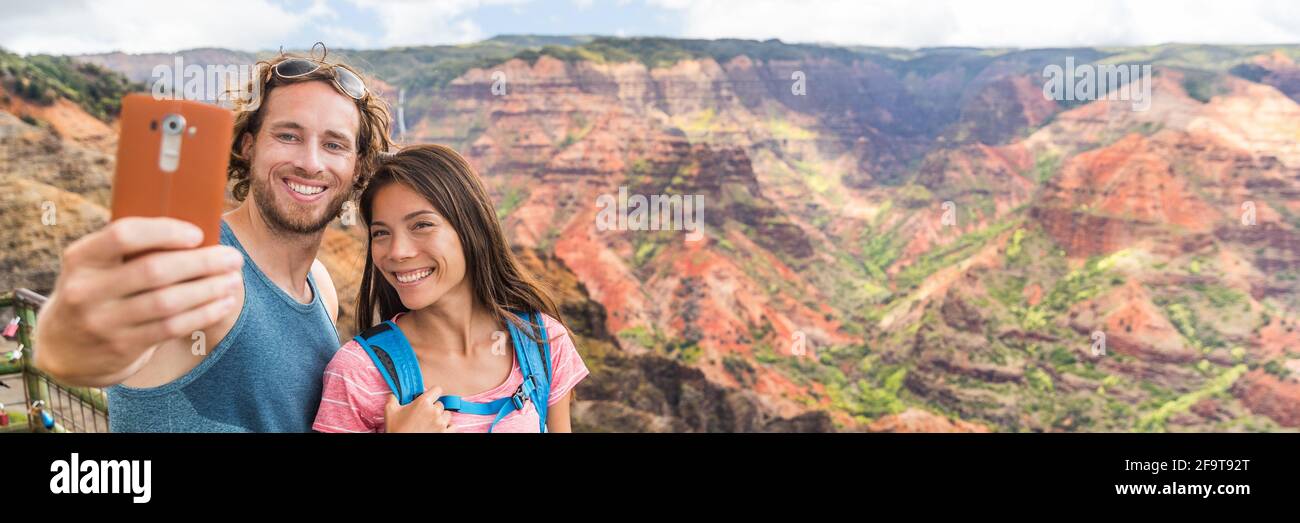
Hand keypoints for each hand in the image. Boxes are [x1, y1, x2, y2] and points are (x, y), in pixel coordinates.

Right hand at [34, 217, 243, 385]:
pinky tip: (223, 303)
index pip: (123, 235)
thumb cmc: (98, 291)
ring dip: (209, 289)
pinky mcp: (121, 347)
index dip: (165, 232)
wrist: (64, 348)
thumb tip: (196, 233)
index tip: (198, 234)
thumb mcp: (97, 266)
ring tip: (233, 280)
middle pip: (154, 271)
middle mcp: (86, 290)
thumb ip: (132, 250)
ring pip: (168, 302)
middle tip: (233, 257)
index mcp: (80, 258)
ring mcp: (103, 322)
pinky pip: (171, 327)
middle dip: (202, 263)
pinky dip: (203, 313)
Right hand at [384, 386, 455, 432]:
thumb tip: (394, 395)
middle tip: (425, 415)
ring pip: (447, 414)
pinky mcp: (445, 433)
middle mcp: (434, 411)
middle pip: (440, 404)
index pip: (437, 389)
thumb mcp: (390, 411)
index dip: (433, 393)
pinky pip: (453, 426)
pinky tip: (439, 428)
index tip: (429, 398)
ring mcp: (441, 423)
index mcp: (423, 403)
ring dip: (441, 417)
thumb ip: (393, 398)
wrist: (401, 445)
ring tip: (431, 422)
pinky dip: (448, 427)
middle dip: (433, 408)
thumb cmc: (396, 429)